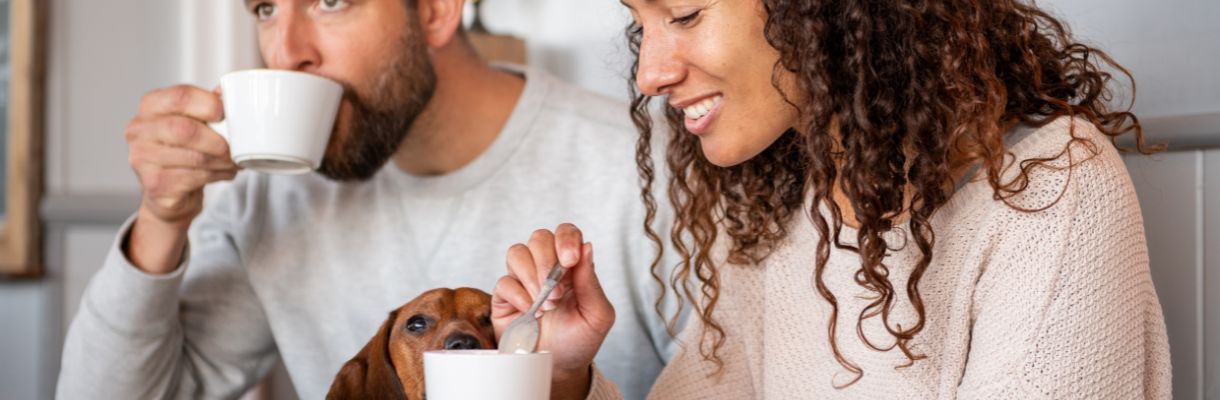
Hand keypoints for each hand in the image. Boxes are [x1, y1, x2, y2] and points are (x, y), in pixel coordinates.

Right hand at [124, 85, 237, 272]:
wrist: (167, 190)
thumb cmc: (182, 149)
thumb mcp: (193, 121)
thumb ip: (208, 105)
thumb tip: (228, 92)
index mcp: (151, 106)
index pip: (181, 96)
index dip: (209, 104)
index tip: (225, 113)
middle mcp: (140, 130)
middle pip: (185, 129)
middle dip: (217, 140)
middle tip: (233, 147)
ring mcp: (142, 158)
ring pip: (194, 157)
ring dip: (222, 161)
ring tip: (232, 161)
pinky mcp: (154, 184)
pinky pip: (194, 178)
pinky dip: (217, 175)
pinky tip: (223, 172)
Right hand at [491, 223, 614, 399]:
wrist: (558, 368)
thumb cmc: (579, 340)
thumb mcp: (597, 315)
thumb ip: (591, 282)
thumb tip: (587, 246)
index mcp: (571, 266)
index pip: (566, 233)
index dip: (566, 239)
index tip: (570, 260)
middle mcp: (546, 267)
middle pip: (539, 237)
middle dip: (547, 261)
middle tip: (556, 291)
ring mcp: (523, 280)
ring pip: (517, 252)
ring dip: (532, 277)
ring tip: (545, 305)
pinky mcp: (505, 297)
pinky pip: (504, 281)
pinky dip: (518, 295)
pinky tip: (530, 312)